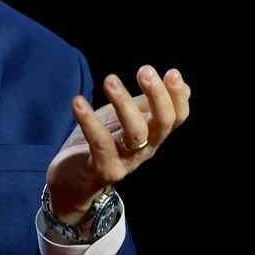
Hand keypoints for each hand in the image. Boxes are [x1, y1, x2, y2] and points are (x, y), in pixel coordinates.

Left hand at [46, 65, 191, 221]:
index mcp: (152, 136)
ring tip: (110, 79)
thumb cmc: (100, 145)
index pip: (176, 118)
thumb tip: (183, 85)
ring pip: (135, 133)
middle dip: (157, 96)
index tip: (172, 72)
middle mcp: (144, 150)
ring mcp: (125, 161)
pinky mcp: (103, 169)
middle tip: (145, 71)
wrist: (71, 183)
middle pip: (162, 124)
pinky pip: (99, 143)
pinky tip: (78, 101)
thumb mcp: (124, 120)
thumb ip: (147, 105)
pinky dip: (89, 121)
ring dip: (124, 103)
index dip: (178, 97)